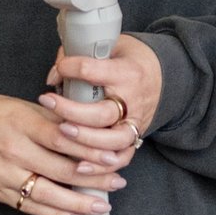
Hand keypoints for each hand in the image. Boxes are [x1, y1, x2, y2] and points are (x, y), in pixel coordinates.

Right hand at [0, 91, 114, 214]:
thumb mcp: (17, 106)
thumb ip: (50, 119)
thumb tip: (85, 131)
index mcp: (20, 122)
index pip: (64, 139)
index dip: (92, 151)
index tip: (113, 156)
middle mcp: (13, 150)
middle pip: (62, 169)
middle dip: (95, 179)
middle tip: (118, 181)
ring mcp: (4, 175)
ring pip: (49, 195)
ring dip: (80, 203)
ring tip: (103, 206)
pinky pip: (32, 208)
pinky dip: (57, 214)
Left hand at [43, 31, 163, 165]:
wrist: (166, 76)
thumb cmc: (132, 60)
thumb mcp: (113, 46)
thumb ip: (82, 54)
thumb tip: (55, 73)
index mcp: (126, 73)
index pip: (94, 71)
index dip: (71, 68)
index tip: (58, 69)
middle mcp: (132, 101)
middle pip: (102, 113)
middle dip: (72, 111)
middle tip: (49, 102)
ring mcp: (135, 123)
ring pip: (112, 140)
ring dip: (85, 140)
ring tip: (62, 131)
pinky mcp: (135, 139)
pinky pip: (121, 158)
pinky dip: (101, 167)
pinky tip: (79, 166)